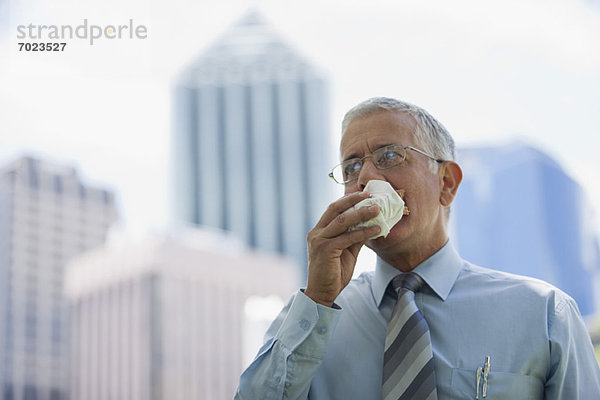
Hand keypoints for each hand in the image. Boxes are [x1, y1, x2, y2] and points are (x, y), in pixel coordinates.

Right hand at [305, 192, 380, 306]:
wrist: (322, 293)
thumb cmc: (333, 273)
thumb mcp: (346, 252)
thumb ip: (354, 237)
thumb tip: (370, 224)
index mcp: (319, 231)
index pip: (333, 209)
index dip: (348, 200)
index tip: (364, 194)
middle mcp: (316, 233)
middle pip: (335, 209)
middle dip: (353, 200)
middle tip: (371, 196)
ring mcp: (319, 241)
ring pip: (342, 221)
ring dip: (362, 214)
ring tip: (377, 210)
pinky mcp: (325, 250)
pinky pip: (348, 237)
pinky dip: (363, 232)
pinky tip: (376, 230)